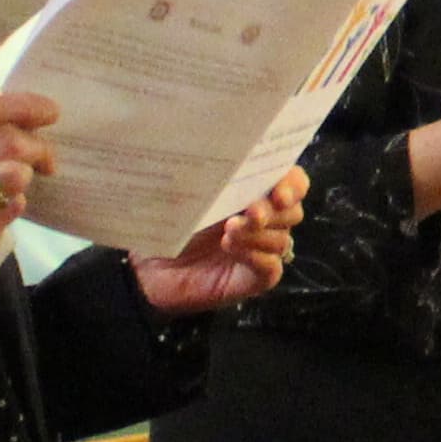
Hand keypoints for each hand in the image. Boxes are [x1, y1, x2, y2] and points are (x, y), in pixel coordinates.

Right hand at [0, 89, 59, 303]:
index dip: (23, 106)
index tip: (48, 110)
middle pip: (5, 142)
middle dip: (36, 144)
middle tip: (44, 153)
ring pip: (11, 177)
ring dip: (27, 172)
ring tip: (24, 175)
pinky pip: (6, 212)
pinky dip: (15, 202)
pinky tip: (8, 201)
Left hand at [131, 171, 303, 315]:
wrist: (147, 268)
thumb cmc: (167, 225)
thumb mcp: (190, 195)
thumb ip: (217, 181)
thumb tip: (233, 163)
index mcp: (252, 192)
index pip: (292, 182)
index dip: (292, 184)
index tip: (279, 190)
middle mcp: (262, 221)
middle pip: (293, 211)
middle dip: (275, 210)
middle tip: (251, 213)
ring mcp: (260, 251)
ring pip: (282, 239)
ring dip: (258, 234)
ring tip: (229, 232)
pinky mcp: (255, 278)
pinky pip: (272, 266)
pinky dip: (255, 255)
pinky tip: (230, 249)